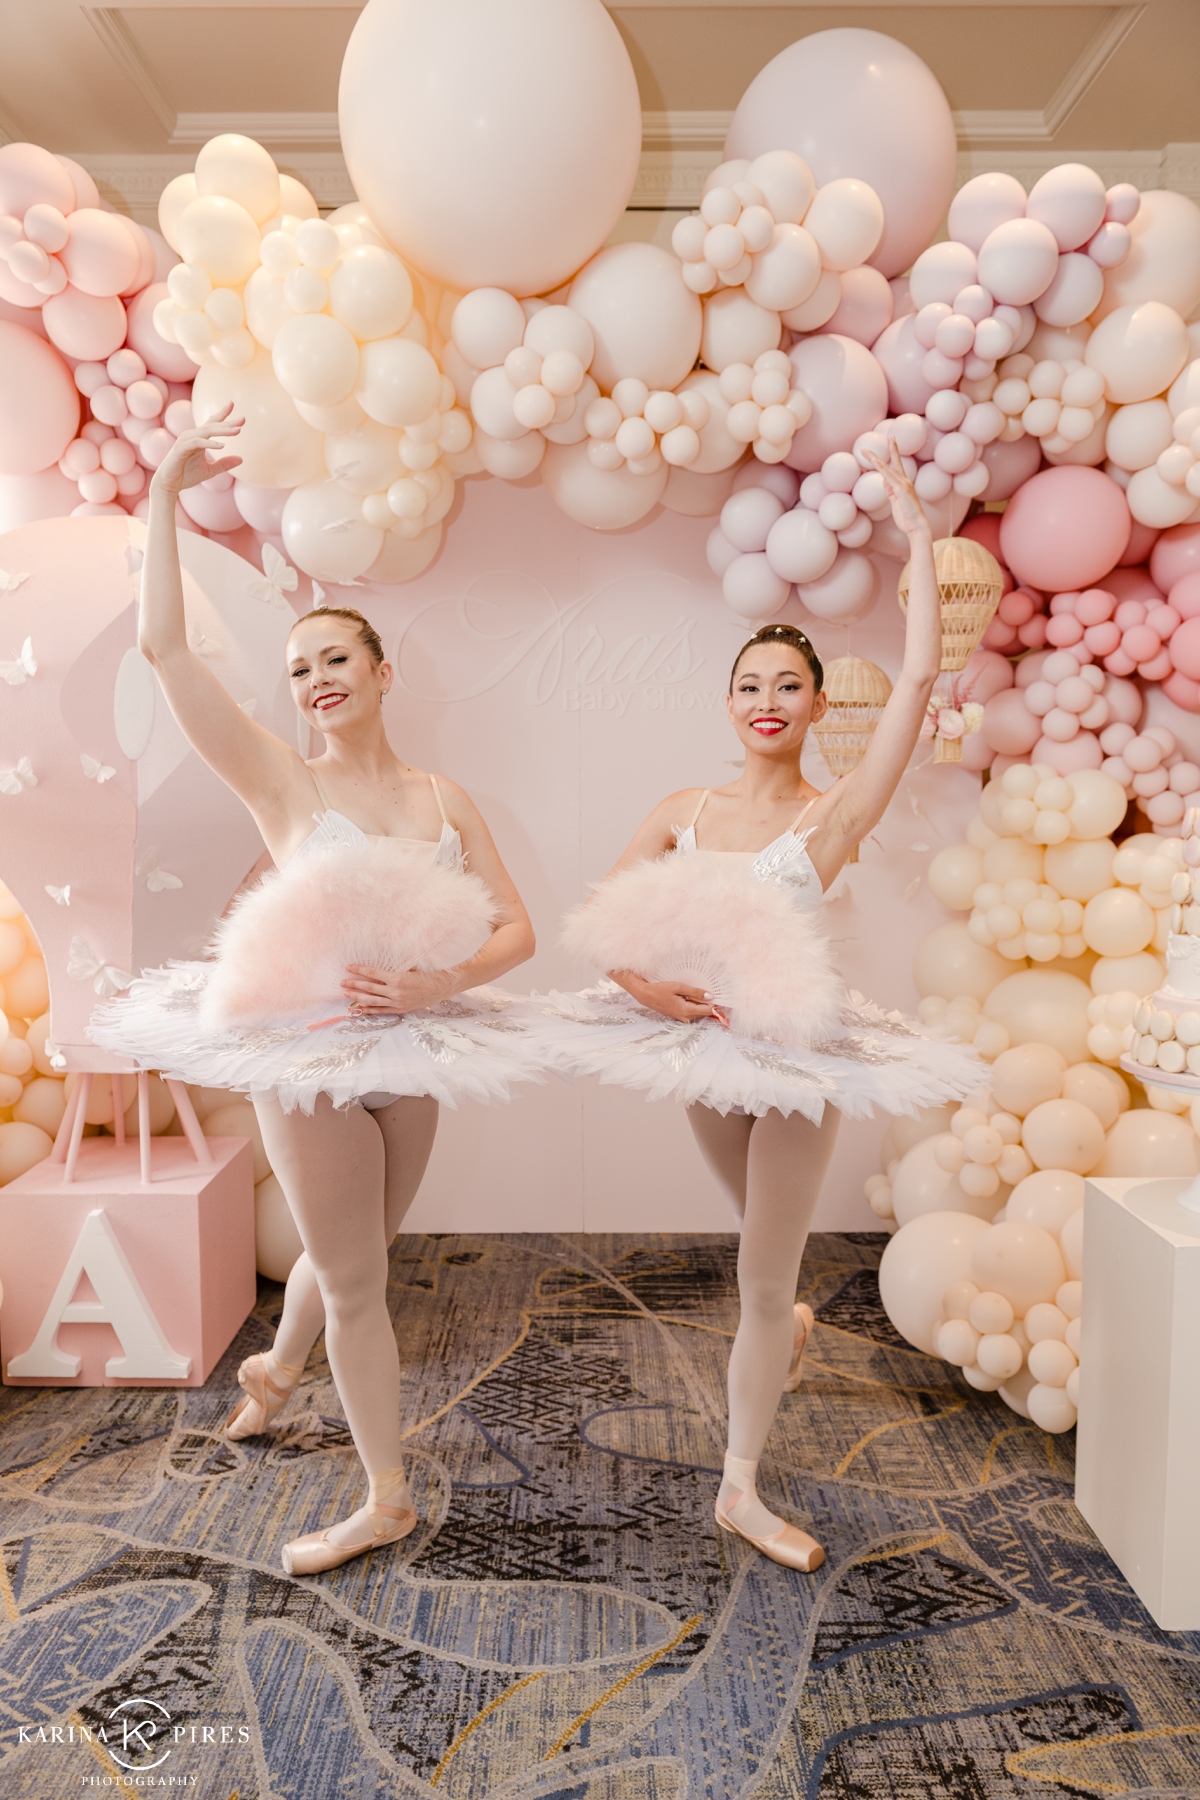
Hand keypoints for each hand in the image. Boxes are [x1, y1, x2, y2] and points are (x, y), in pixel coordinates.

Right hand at [150, 404, 243, 498]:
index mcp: (198, 438)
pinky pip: (197, 443)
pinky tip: (222, 445)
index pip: (211, 423)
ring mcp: (185, 440)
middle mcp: (192, 436)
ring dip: (222, 430)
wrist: (169, 484)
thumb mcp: (210, 470)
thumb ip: (224, 464)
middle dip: (228, 422)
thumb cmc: (186, 475)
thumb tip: (241, 459)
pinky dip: (210, 443)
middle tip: (243, 419)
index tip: (232, 404)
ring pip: (206, 431)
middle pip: (212, 425)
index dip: (222, 414)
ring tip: (238, 431)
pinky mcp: (181, 448)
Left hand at [341, 964, 454, 1014]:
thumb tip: (378, 964)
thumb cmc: (425, 974)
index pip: (373, 973)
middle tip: (342, 982)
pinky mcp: (399, 1009)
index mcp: (397, 978)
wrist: (439, 988)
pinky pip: (380, 1011)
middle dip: (354, 984)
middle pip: (369, 988)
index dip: (359, 970)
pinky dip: (368, 1010)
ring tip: (346, 994)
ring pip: (372, 1001)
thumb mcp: (409, 967)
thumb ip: (394, 968)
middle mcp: (395, 991)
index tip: (349, 968)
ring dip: (357, 997)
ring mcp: (397, 1002)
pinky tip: (358, 1008)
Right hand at [611, 970, 725, 1024]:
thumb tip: (710, 996)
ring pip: (698, 1013)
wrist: (646, 996)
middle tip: (712, 992)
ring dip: (701, 1005)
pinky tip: (692, 997)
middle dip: (709, 1004)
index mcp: (686, 1010)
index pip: (707, 1010)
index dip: (715, 1004)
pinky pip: (691, 1012)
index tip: (721, 996)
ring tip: (702, 994)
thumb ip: (695, 992)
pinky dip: (694, 1006)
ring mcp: (681, 1018)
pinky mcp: (678, 1016)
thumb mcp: (679, 987)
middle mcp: (685, 1017)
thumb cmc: (661, 990)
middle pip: (704, 1013)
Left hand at [865, 439, 928, 539]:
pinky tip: (873, 461)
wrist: (916, 526)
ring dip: (875, 458)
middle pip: (895, 462)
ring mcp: (904, 484)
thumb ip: (890, 491)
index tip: (891, 444)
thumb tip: (885, 482)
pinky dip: (880, 467)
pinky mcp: (901, 489)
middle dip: (892, 448)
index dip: (892, 456)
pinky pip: (887, 476)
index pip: (896, 467)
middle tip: (891, 436)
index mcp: (903, 485)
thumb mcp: (895, 502)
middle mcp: (905, 481)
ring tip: (865, 450)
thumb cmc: (907, 518)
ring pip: (887, 467)